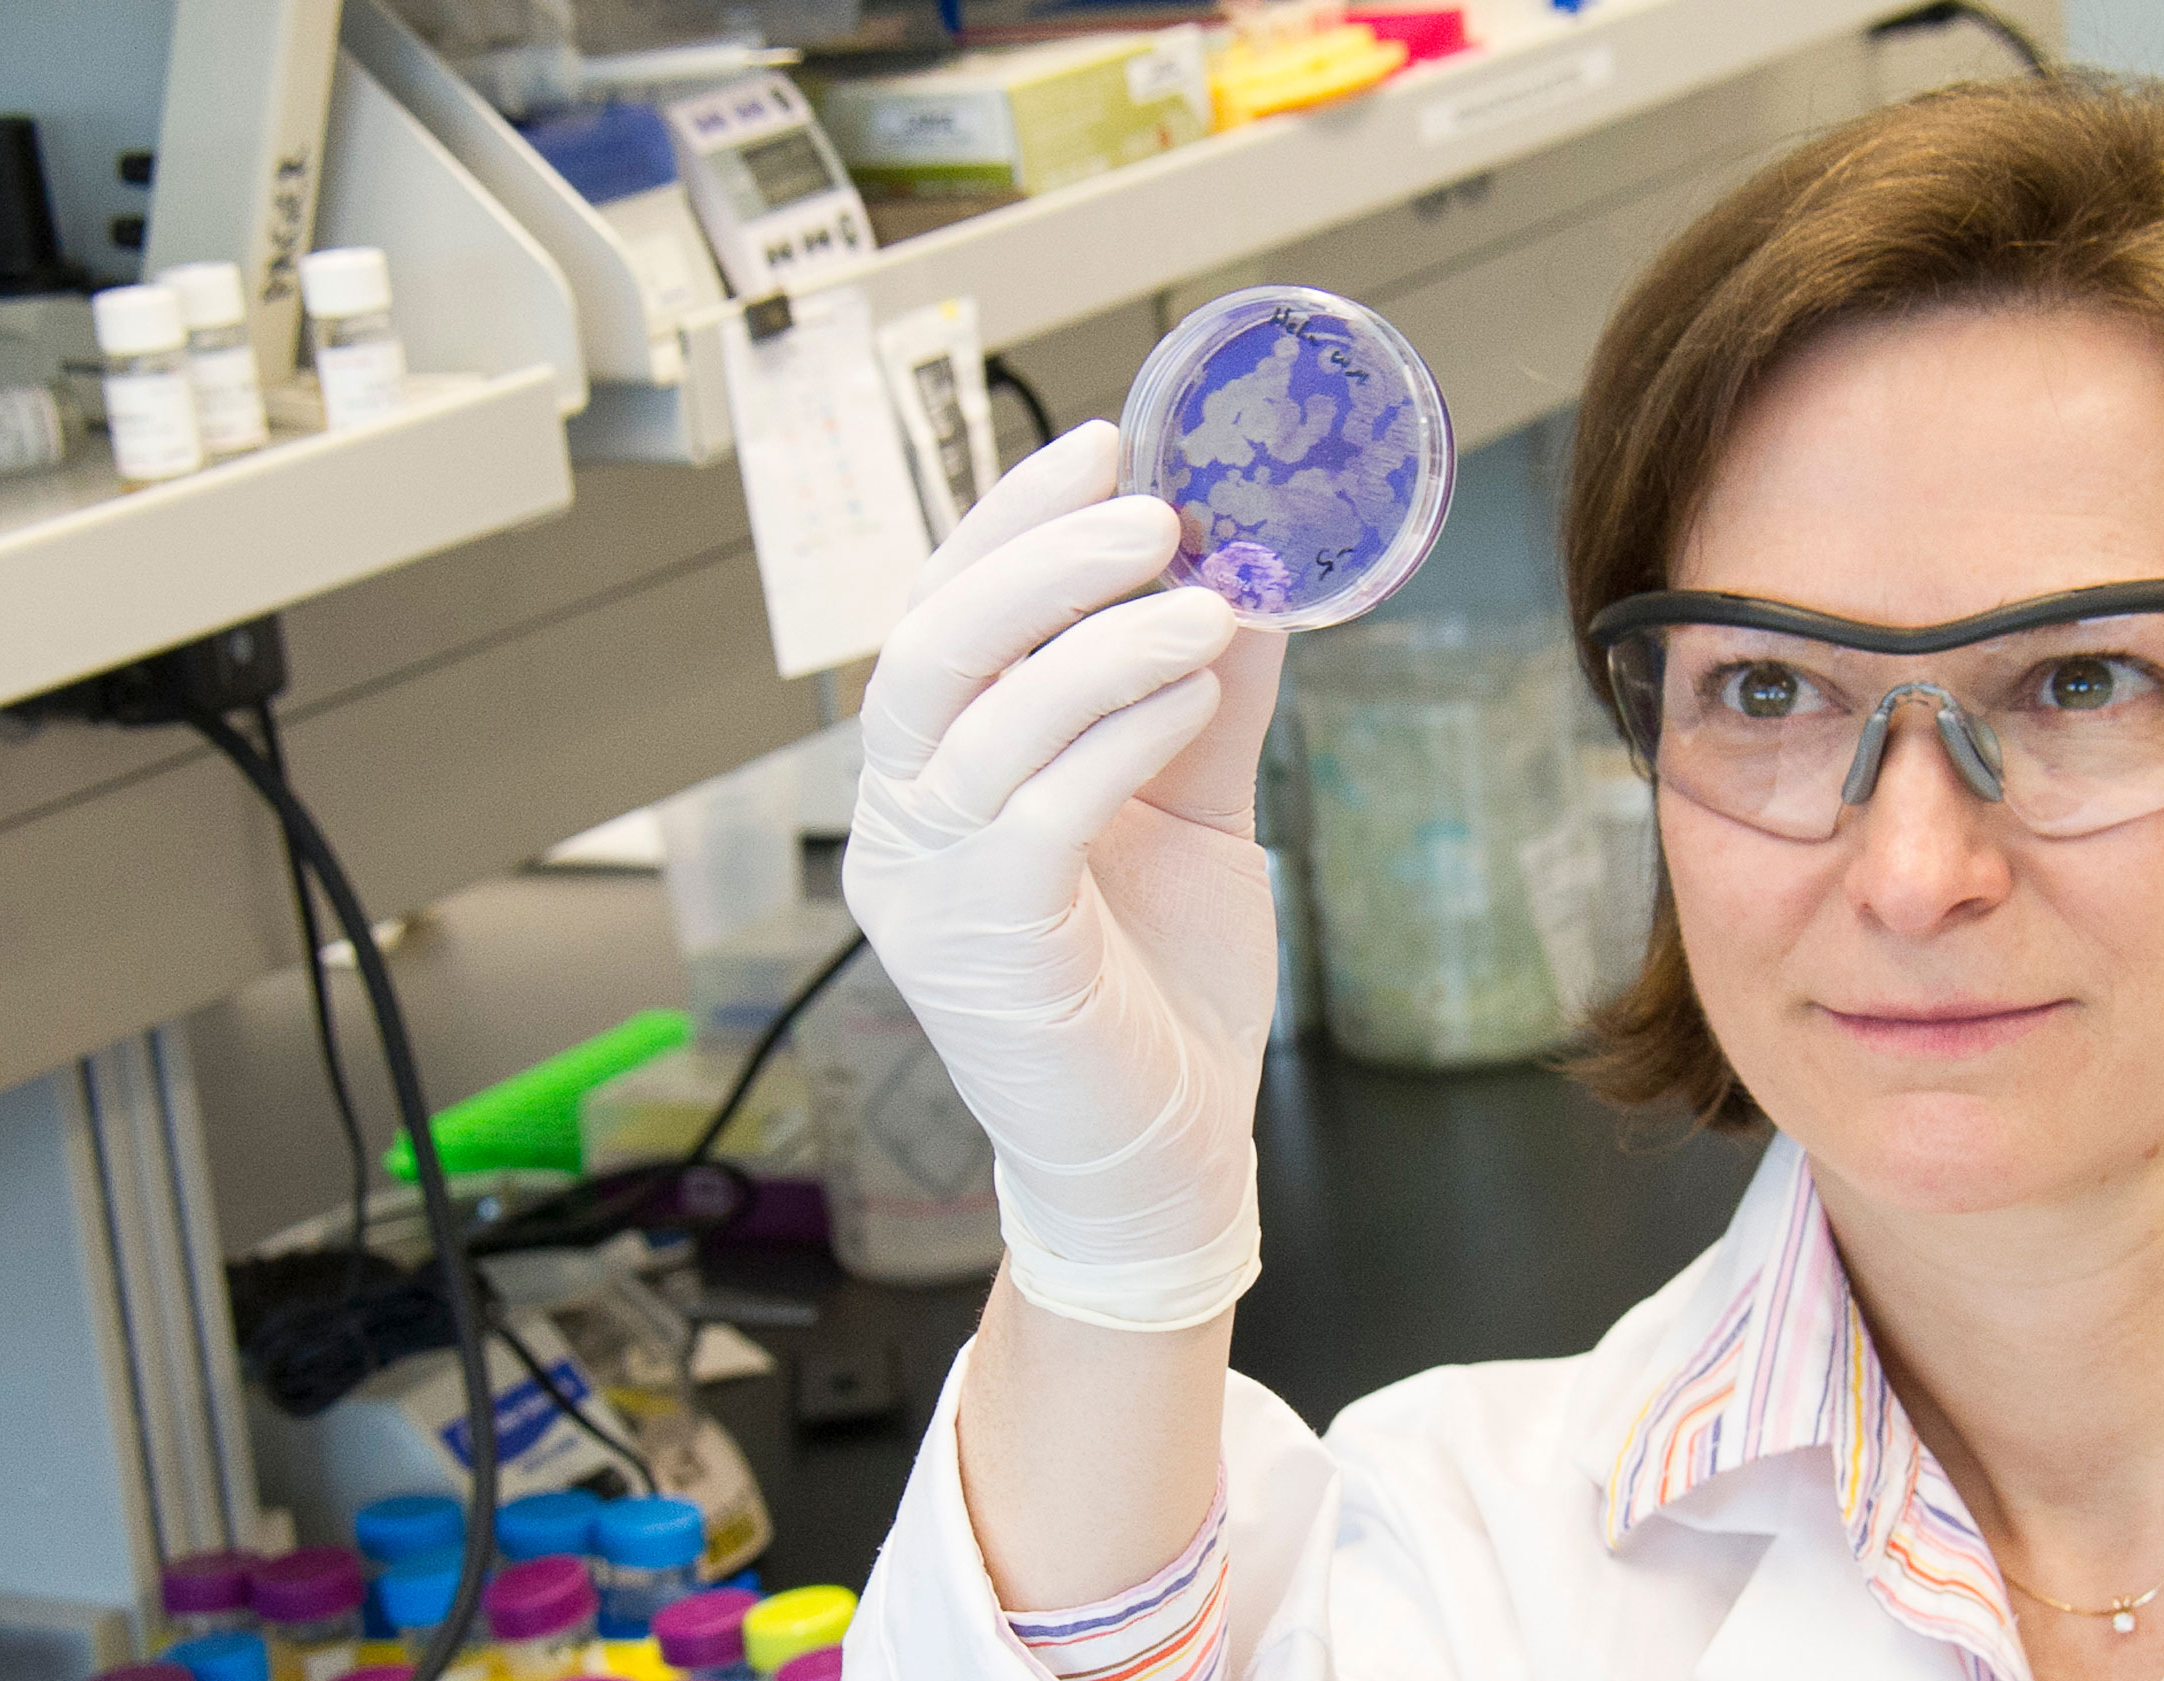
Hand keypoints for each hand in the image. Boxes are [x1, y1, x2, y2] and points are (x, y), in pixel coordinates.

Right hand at [845, 420, 1285, 1330]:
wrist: (1165, 1157)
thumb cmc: (1160, 989)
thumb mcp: (1194, 811)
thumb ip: (1207, 699)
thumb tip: (1256, 576)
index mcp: (938, 775)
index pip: (946, 612)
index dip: (1013, 519)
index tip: (1108, 442)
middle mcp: (907, 823)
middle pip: (933, 647)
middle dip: (1039, 558)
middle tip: (1149, 505)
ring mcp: (930, 890)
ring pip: (981, 721)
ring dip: (1100, 642)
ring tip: (1206, 601)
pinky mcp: (986, 952)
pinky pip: (1035, 814)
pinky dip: (1113, 736)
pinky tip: (1190, 694)